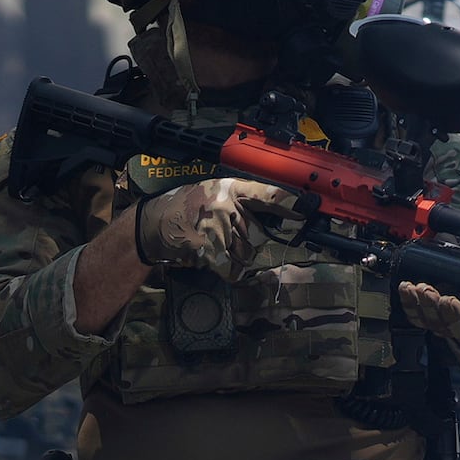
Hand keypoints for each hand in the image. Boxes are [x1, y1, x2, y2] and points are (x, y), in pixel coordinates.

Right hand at [129, 176, 286, 275]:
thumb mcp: (214, 193)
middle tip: (225, 238)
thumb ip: (241, 203)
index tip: (306, 210)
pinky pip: (233, 270)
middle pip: (258, 236)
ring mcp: (218, 227)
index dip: (289, 204)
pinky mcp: (209, 250)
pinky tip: (213, 261)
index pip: (268, 194)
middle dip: (246, 243)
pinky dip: (228, 272)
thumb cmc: (185, 209)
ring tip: (214, 246)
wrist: (153, 223)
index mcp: (231, 188)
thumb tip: (272, 220)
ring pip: (247, 255)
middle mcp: (227, 205)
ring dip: (235, 258)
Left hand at [394, 279, 459, 350]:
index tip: (450, 300)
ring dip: (415, 302)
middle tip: (427, 290)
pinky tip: (405, 288)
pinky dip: (408, 301)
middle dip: (430, 304)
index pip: (458, 324)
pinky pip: (414, 314)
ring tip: (411, 287)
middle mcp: (448, 331)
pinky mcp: (426, 320)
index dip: (452, 313)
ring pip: (422, 316)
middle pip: (436, 319)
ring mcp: (435, 326)